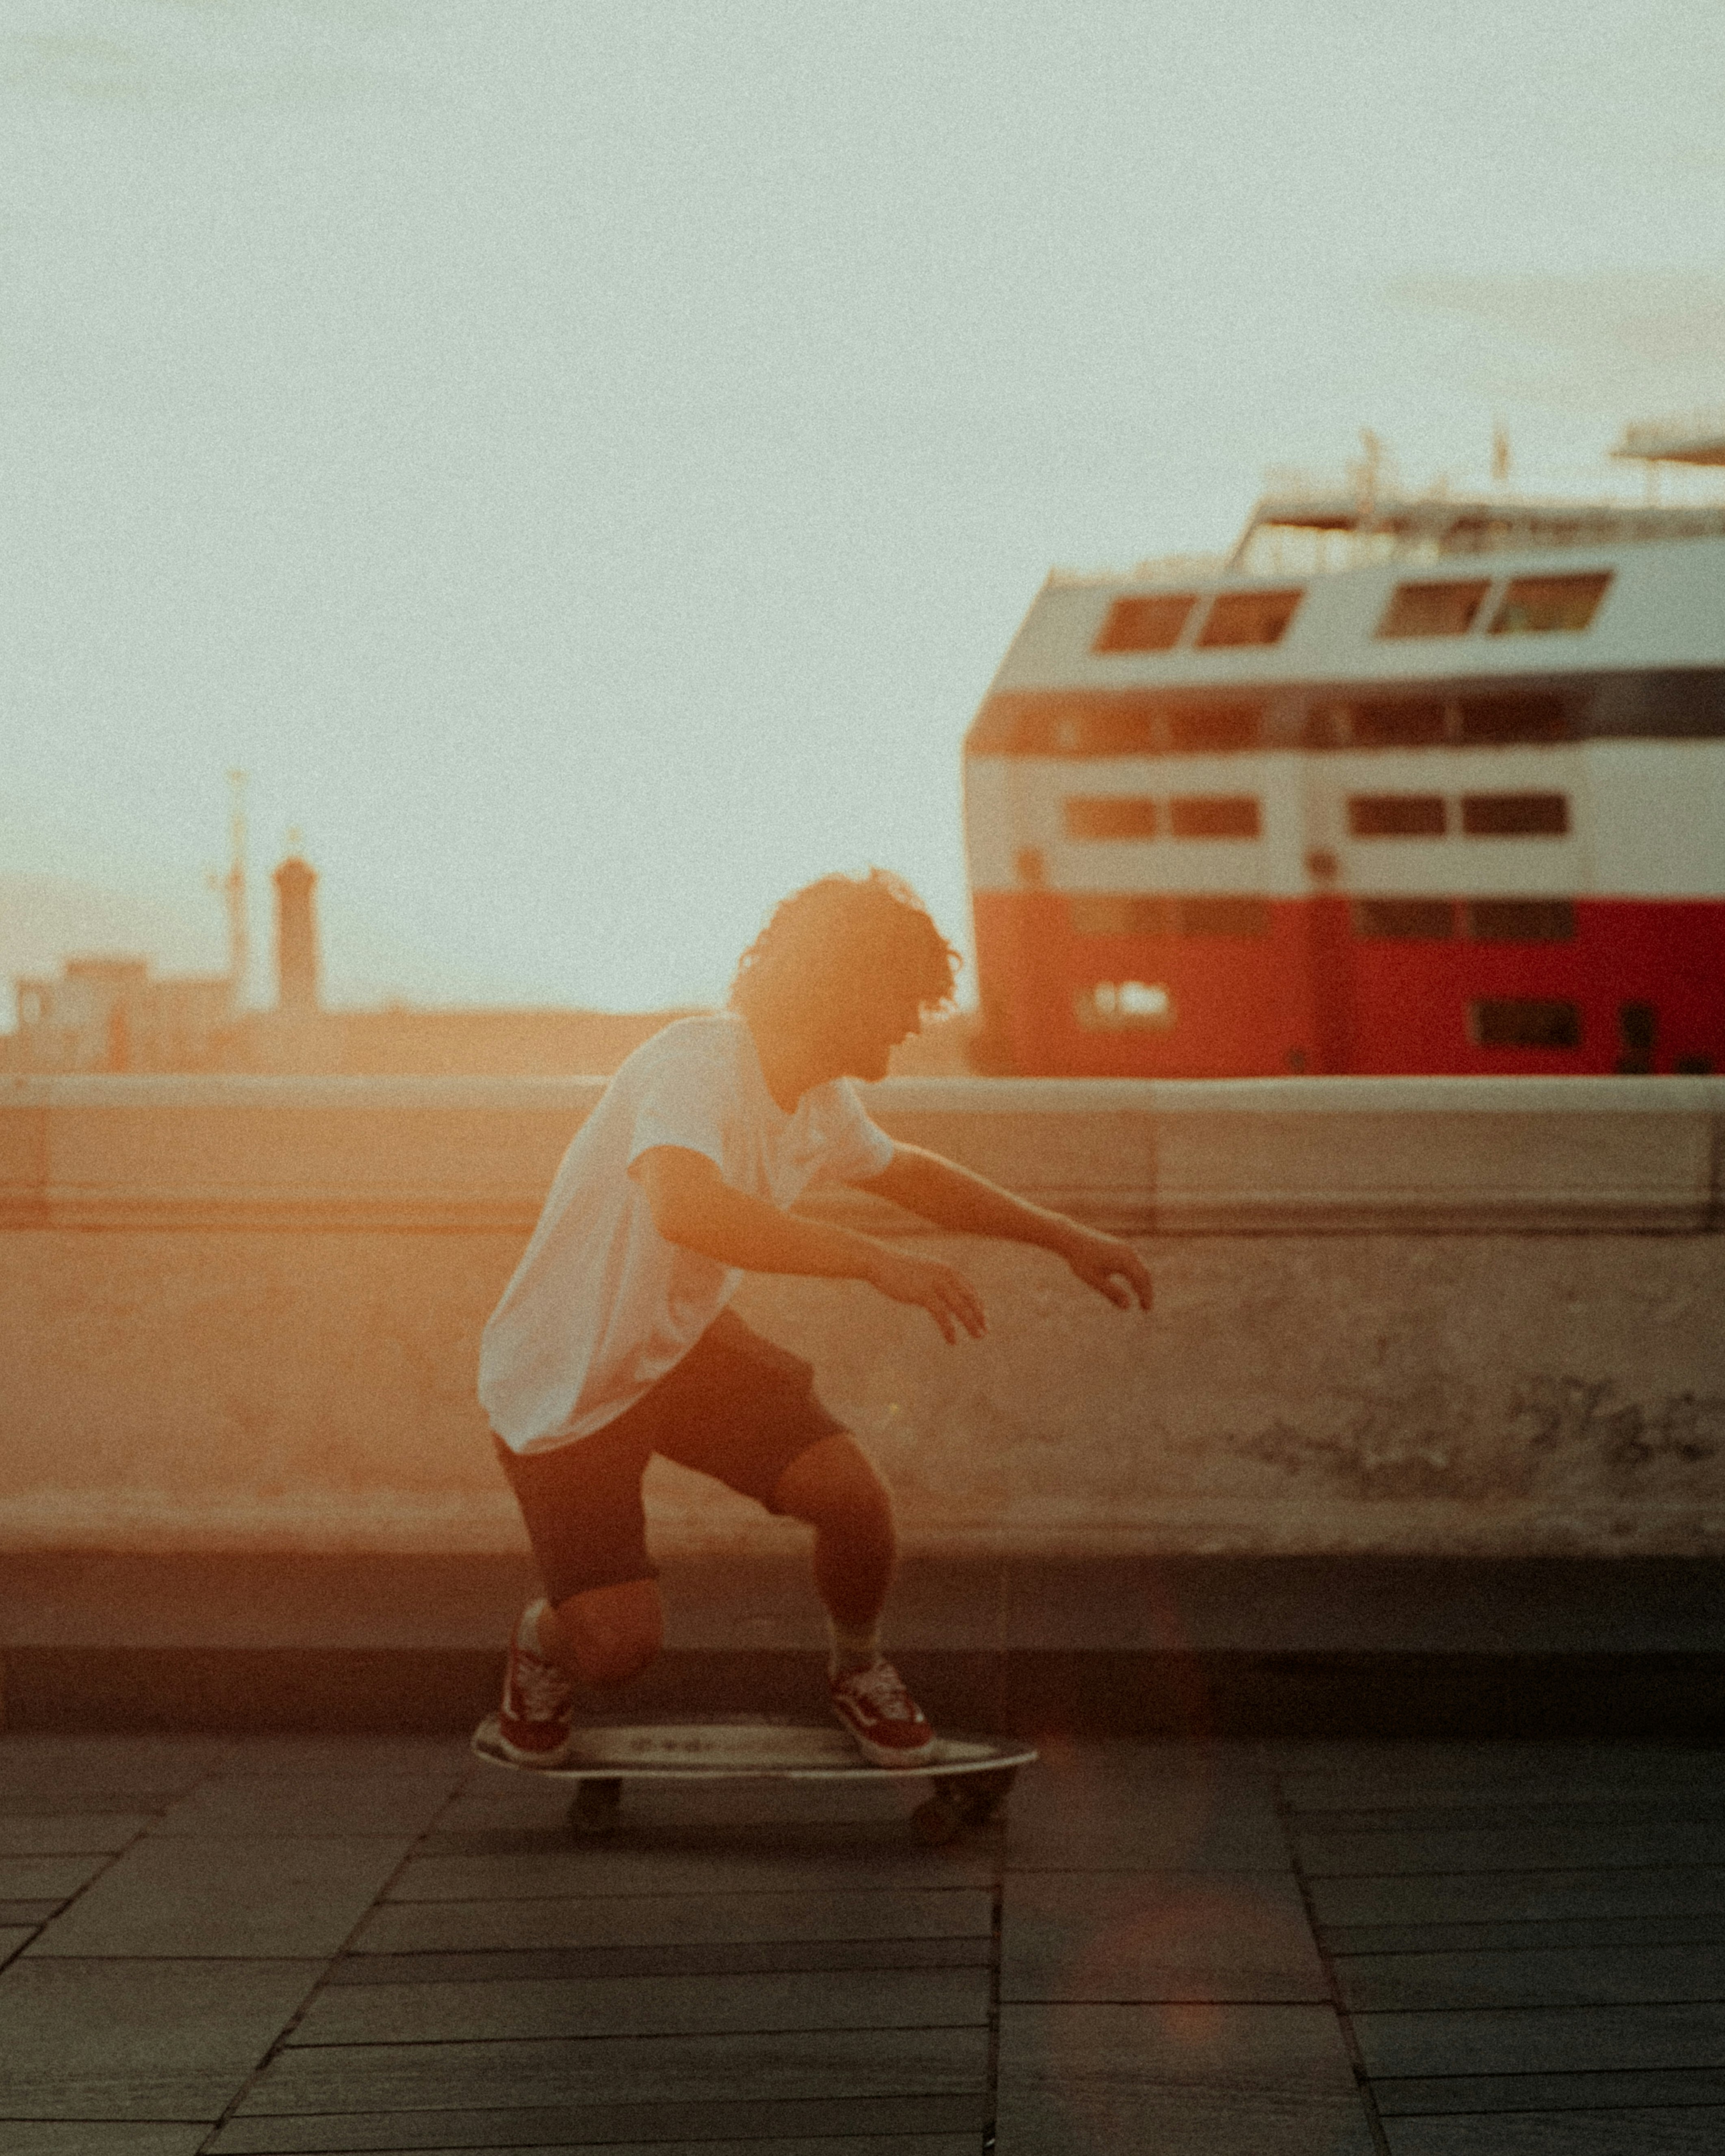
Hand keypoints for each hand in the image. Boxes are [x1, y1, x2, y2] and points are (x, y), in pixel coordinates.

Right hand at [865, 1246, 987, 1342]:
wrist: (880, 1262)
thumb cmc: (900, 1268)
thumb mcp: (924, 1271)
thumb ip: (937, 1279)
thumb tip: (944, 1291)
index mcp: (948, 1269)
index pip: (970, 1290)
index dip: (979, 1306)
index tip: (983, 1319)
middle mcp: (946, 1275)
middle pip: (969, 1299)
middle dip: (979, 1316)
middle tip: (985, 1331)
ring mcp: (935, 1284)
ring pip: (960, 1307)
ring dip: (971, 1323)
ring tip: (978, 1336)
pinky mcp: (924, 1294)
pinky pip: (942, 1316)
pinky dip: (949, 1329)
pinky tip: (952, 1340)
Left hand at [1060, 1226, 1152, 1312]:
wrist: (1071, 1238)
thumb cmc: (1081, 1260)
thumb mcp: (1095, 1280)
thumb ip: (1112, 1293)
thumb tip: (1127, 1306)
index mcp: (1124, 1260)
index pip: (1141, 1280)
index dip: (1146, 1295)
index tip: (1147, 1310)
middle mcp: (1128, 1252)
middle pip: (1144, 1273)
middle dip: (1146, 1291)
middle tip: (1146, 1308)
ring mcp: (1124, 1248)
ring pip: (1140, 1267)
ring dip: (1142, 1283)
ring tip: (1141, 1298)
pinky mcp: (1119, 1246)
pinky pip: (1134, 1262)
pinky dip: (1137, 1274)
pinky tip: (1132, 1283)